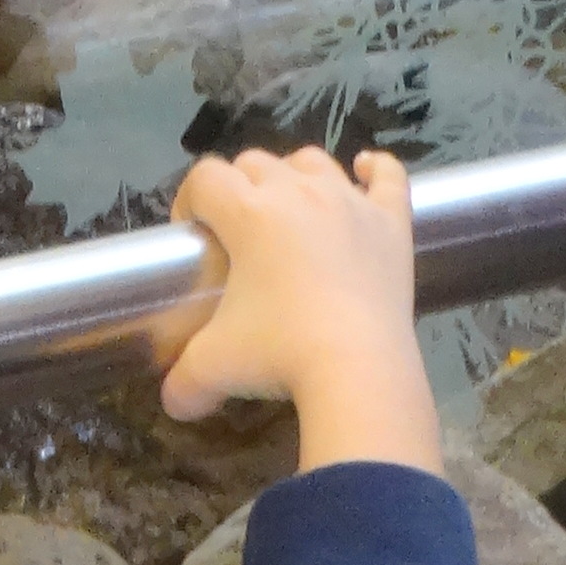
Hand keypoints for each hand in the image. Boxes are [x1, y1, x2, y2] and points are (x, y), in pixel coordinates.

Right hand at [162, 147, 440, 473]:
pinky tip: (365, 169)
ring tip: (290, 207)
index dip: (189, 200)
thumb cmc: (279, 355)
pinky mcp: (391, 221)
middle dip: (238, 188)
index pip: (204, 179)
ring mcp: (349, 202)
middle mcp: (298, 192)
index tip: (194, 235)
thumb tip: (173, 403)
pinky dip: (375, 168)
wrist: (358, 368)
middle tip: (238, 234)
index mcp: (248, 213)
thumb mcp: (213, 368)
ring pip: (314, 161)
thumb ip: (183, 381)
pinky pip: (387, 175)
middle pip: (256, 162)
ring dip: (294, 174)